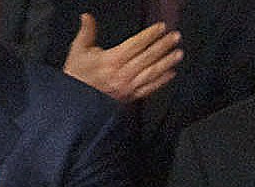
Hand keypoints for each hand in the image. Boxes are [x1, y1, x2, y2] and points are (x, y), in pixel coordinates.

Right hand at [64, 14, 182, 102]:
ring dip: (167, 62)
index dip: (150, 35)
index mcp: (111, 60)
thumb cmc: (76, 75)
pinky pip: (150, 88)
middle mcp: (122, 74)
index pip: (136, 44)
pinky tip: (171, 73)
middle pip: (148, 57)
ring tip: (179, 53)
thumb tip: (87, 16)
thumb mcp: (78, 50)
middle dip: (163, 45)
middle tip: (176, 37)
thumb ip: (87, 32)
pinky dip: (162, 81)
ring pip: (152, 72)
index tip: (161, 27)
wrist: (75, 102)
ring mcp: (128, 87)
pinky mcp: (130, 97)